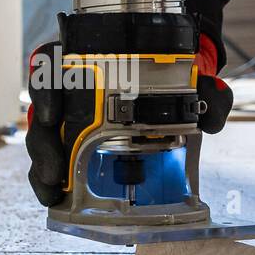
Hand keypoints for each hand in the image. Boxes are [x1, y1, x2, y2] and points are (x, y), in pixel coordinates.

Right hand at [25, 35, 233, 207]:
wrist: (175, 86)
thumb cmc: (171, 77)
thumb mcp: (191, 79)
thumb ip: (207, 94)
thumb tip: (212, 114)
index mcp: (88, 58)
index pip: (51, 64)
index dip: (46, 88)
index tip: (54, 113)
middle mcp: (70, 85)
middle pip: (42, 109)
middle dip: (42, 143)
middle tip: (54, 171)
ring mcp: (67, 113)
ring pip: (42, 136)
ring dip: (42, 165)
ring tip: (52, 190)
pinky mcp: (70, 140)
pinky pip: (53, 156)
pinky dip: (50, 177)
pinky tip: (55, 196)